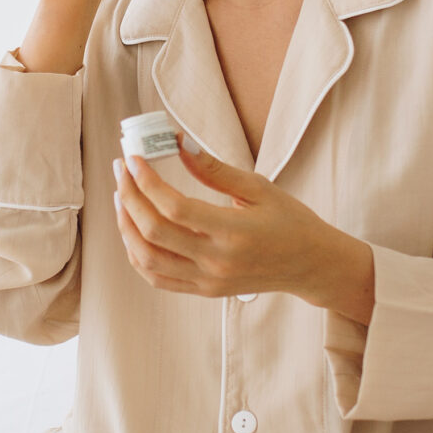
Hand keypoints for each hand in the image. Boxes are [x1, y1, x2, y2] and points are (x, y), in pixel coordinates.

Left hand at [113, 145, 376, 322]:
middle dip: (129, 196)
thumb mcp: (259, 188)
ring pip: (147, 259)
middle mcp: (217, 261)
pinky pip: (157, 278)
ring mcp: (208, 281)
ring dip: (126, 226)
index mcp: (234, 232)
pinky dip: (137, 254)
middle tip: (121, 170)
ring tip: (123, 197)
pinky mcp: (204, 290)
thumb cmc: (290, 222)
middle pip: (154, 232)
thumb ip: (214, 169)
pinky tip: (134, 229)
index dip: (147, 181)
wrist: (310, 265)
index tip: (134, 158)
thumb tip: (177, 142)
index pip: (175, 207)